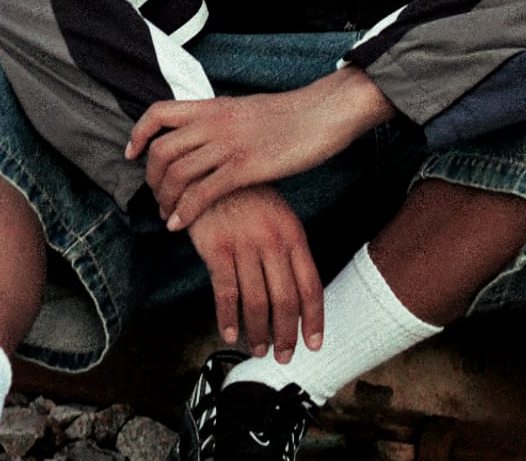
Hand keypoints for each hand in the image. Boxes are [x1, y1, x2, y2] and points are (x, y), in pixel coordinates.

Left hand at [127, 66, 394, 230]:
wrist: (324, 113)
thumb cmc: (291, 115)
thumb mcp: (246, 109)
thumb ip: (221, 120)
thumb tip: (205, 132)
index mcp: (213, 106)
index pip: (159, 113)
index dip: (139, 134)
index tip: (132, 154)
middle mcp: (214, 122)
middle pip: (162, 150)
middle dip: (151, 179)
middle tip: (156, 198)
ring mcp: (228, 144)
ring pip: (177, 174)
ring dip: (165, 200)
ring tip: (167, 216)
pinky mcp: (245, 167)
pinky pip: (202, 193)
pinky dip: (185, 212)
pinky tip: (180, 226)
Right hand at [186, 185, 323, 361]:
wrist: (210, 170)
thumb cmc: (246, 195)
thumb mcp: (278, 215)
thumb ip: (289, 250)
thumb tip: (298, 290)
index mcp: (293, 235)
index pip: (310, 286)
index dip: (314, 319)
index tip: (314, 343)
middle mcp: (273, 242)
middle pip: (286, 300)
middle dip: (287, 334)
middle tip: (284, 356)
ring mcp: (245, 245)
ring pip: (257, 301)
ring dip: (259, 332)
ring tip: (258, 349)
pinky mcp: (217, 248)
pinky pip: (226, 292)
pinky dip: (228, 318)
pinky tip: (230, 333)